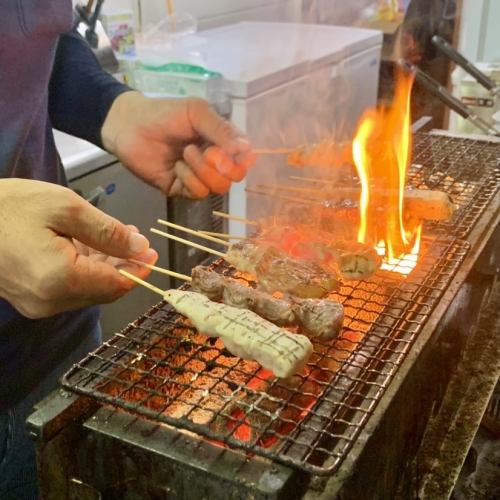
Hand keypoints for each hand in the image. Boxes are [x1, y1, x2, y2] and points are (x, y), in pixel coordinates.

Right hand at [0, 178, 157, 318]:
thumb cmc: (8, 207)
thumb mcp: (65, 208)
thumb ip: (108, 231)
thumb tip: (139, 248)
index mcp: (60, 280)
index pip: (116, 285)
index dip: (139, 269)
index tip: (152, 252)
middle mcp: (50, 301)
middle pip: (105, 290)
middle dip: (125, 266)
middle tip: (136, 240)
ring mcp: (38, 304)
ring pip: (89, 289)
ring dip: (107, 266)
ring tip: (118, 237)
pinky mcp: (30, 299)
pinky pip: (70, 288)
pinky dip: (87, 270)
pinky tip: (92, 246)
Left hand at [101, 92, 255, 198]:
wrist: (129, 126)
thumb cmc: (164, 114)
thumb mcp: (196, 112)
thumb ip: (221, 130)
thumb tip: (248, 151)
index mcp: (223, 141)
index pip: (245, 158)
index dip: (240, 159)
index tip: (224, 149)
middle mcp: (215, 162)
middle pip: (235, 177)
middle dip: (221, 166)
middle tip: (206, 152)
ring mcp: (199, 177)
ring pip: (218, 187)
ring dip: (202, 171)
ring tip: (185, 154)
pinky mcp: (183, 190)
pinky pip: (198, 193)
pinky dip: (189, 179)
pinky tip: (176, 167)